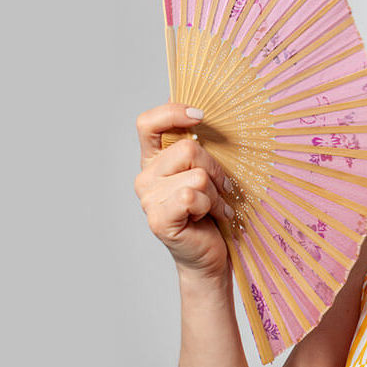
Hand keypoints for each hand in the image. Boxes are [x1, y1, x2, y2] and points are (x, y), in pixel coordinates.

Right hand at [135, 101, 234, 280]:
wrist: (210, 254)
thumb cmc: (211, 210)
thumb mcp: (207, 172)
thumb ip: (199, 146)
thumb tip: (204, 113)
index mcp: (154, 160)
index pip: (148, 123)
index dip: (173, 112)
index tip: (200, 115)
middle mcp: (145, 177)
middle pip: (188, 149)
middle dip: (216, 169)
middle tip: (220, 189)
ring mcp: (148, 199)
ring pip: (197, 175)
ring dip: (216, 193)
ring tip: (214, 207)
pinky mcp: (159, 218)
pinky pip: (193, 196)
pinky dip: (211, 206)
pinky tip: (210, 217)